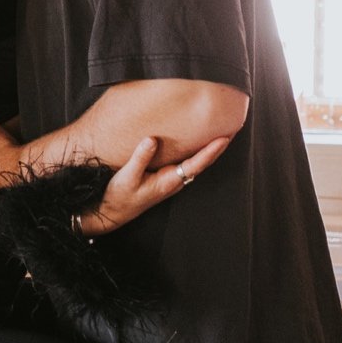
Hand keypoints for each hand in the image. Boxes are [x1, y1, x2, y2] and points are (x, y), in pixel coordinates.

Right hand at [79, 136, 216, 234]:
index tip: (225, 138)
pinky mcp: (163, 178)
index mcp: (168, 181)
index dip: (211, 151)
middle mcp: (173, 181)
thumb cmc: (118, 198)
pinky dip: (195, 152)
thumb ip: (140, 158)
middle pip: (202, 163)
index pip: (196, 164)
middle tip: (231, 129)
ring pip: (195, 163)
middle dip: (217, 148)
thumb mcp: (127, 177)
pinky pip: (185, 163)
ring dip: (208, 149)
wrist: (109, 213)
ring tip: (218, 132)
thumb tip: (153, 139)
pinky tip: (195, 143)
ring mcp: (170, 180)